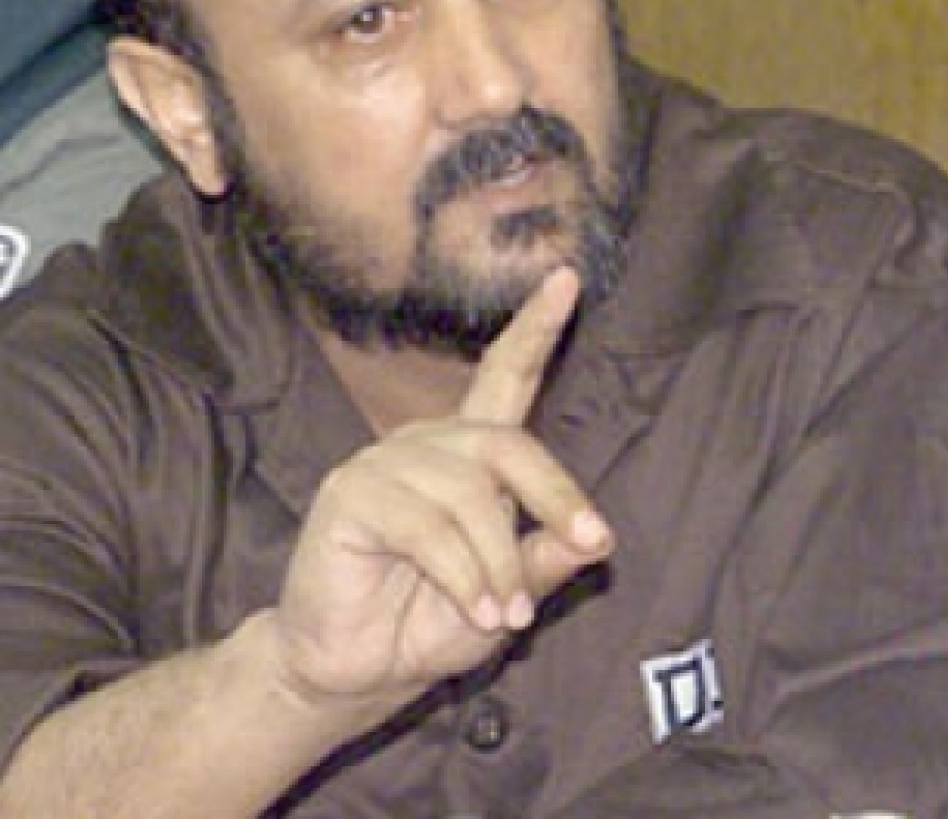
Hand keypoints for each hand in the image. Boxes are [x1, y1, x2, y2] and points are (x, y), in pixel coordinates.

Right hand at [272, 267, 613, 714]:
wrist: (353, 670)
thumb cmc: (429, 624)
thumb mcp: (506, 597)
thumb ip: (543, 563)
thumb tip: (595, 537)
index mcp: (467, 455)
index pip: (504, 375)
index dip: (535, 329)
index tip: (568, 278)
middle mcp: (427, 443)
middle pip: (506, 441)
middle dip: (555, 493)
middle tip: (590, 544)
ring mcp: (384, 462)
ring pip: (471, 494)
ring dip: (498, 563)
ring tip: (501, 615)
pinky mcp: (352, 492)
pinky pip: (428, 526)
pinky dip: (462, 576)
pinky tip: (474, 611)